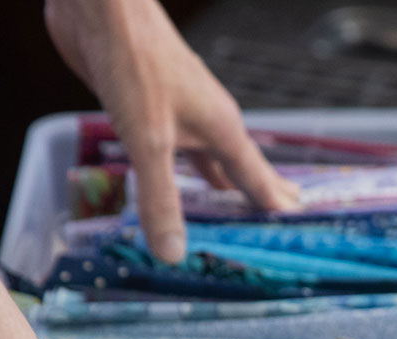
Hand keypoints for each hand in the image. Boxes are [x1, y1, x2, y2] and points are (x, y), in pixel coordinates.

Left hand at [44, 0, 297, 261]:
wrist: (99, 7)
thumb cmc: (134, 62)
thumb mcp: (149, 141)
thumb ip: (161, 199)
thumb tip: (174, 254)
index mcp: (222, 130)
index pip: (258, 179)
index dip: (276, 206)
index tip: (297, 226)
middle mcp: (208, 122)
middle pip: (242, 166)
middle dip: (260, 192)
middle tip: (283, 211)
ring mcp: (182, 112)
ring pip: (210, 158)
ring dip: (221, 183)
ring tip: (232, 204)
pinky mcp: (153, 107)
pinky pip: (180, 150)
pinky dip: (187, 170)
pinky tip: (181, 176)